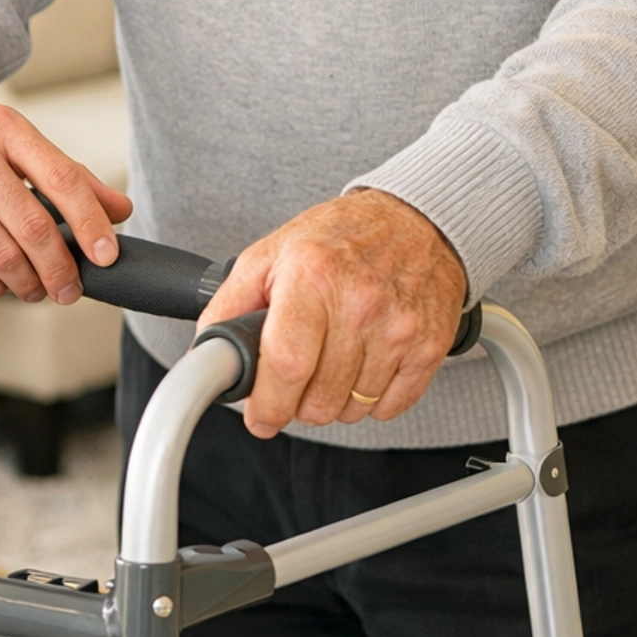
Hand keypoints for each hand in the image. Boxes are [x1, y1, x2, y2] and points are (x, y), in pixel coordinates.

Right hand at [0, 78, 131, 307]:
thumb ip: (58, 168)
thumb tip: (115, 208)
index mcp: (2, 127)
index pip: (63, 179)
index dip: (92, 224)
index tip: (107, 255)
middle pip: (35, 228)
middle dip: (61, 270)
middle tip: (70, 287)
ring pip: (1, 256)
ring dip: (26, 284)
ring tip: (34, 289)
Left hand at [197, 190, 466, 437]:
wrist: (415, 220)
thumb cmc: (339, 238)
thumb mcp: (271, 253)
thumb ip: (231, 303)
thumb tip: (207, 352)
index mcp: (312, 275)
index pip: (286, 362)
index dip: (268, 403)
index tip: (260, 416)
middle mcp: (358, 301)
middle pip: (319, 399)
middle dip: (298, 402)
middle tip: (297, 376)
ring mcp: (398, 326)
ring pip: (352, 409)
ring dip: (334, 400)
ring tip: (333, 360)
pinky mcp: (428, 345)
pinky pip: (389, 408)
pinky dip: (372, 400)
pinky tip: (365, 364)